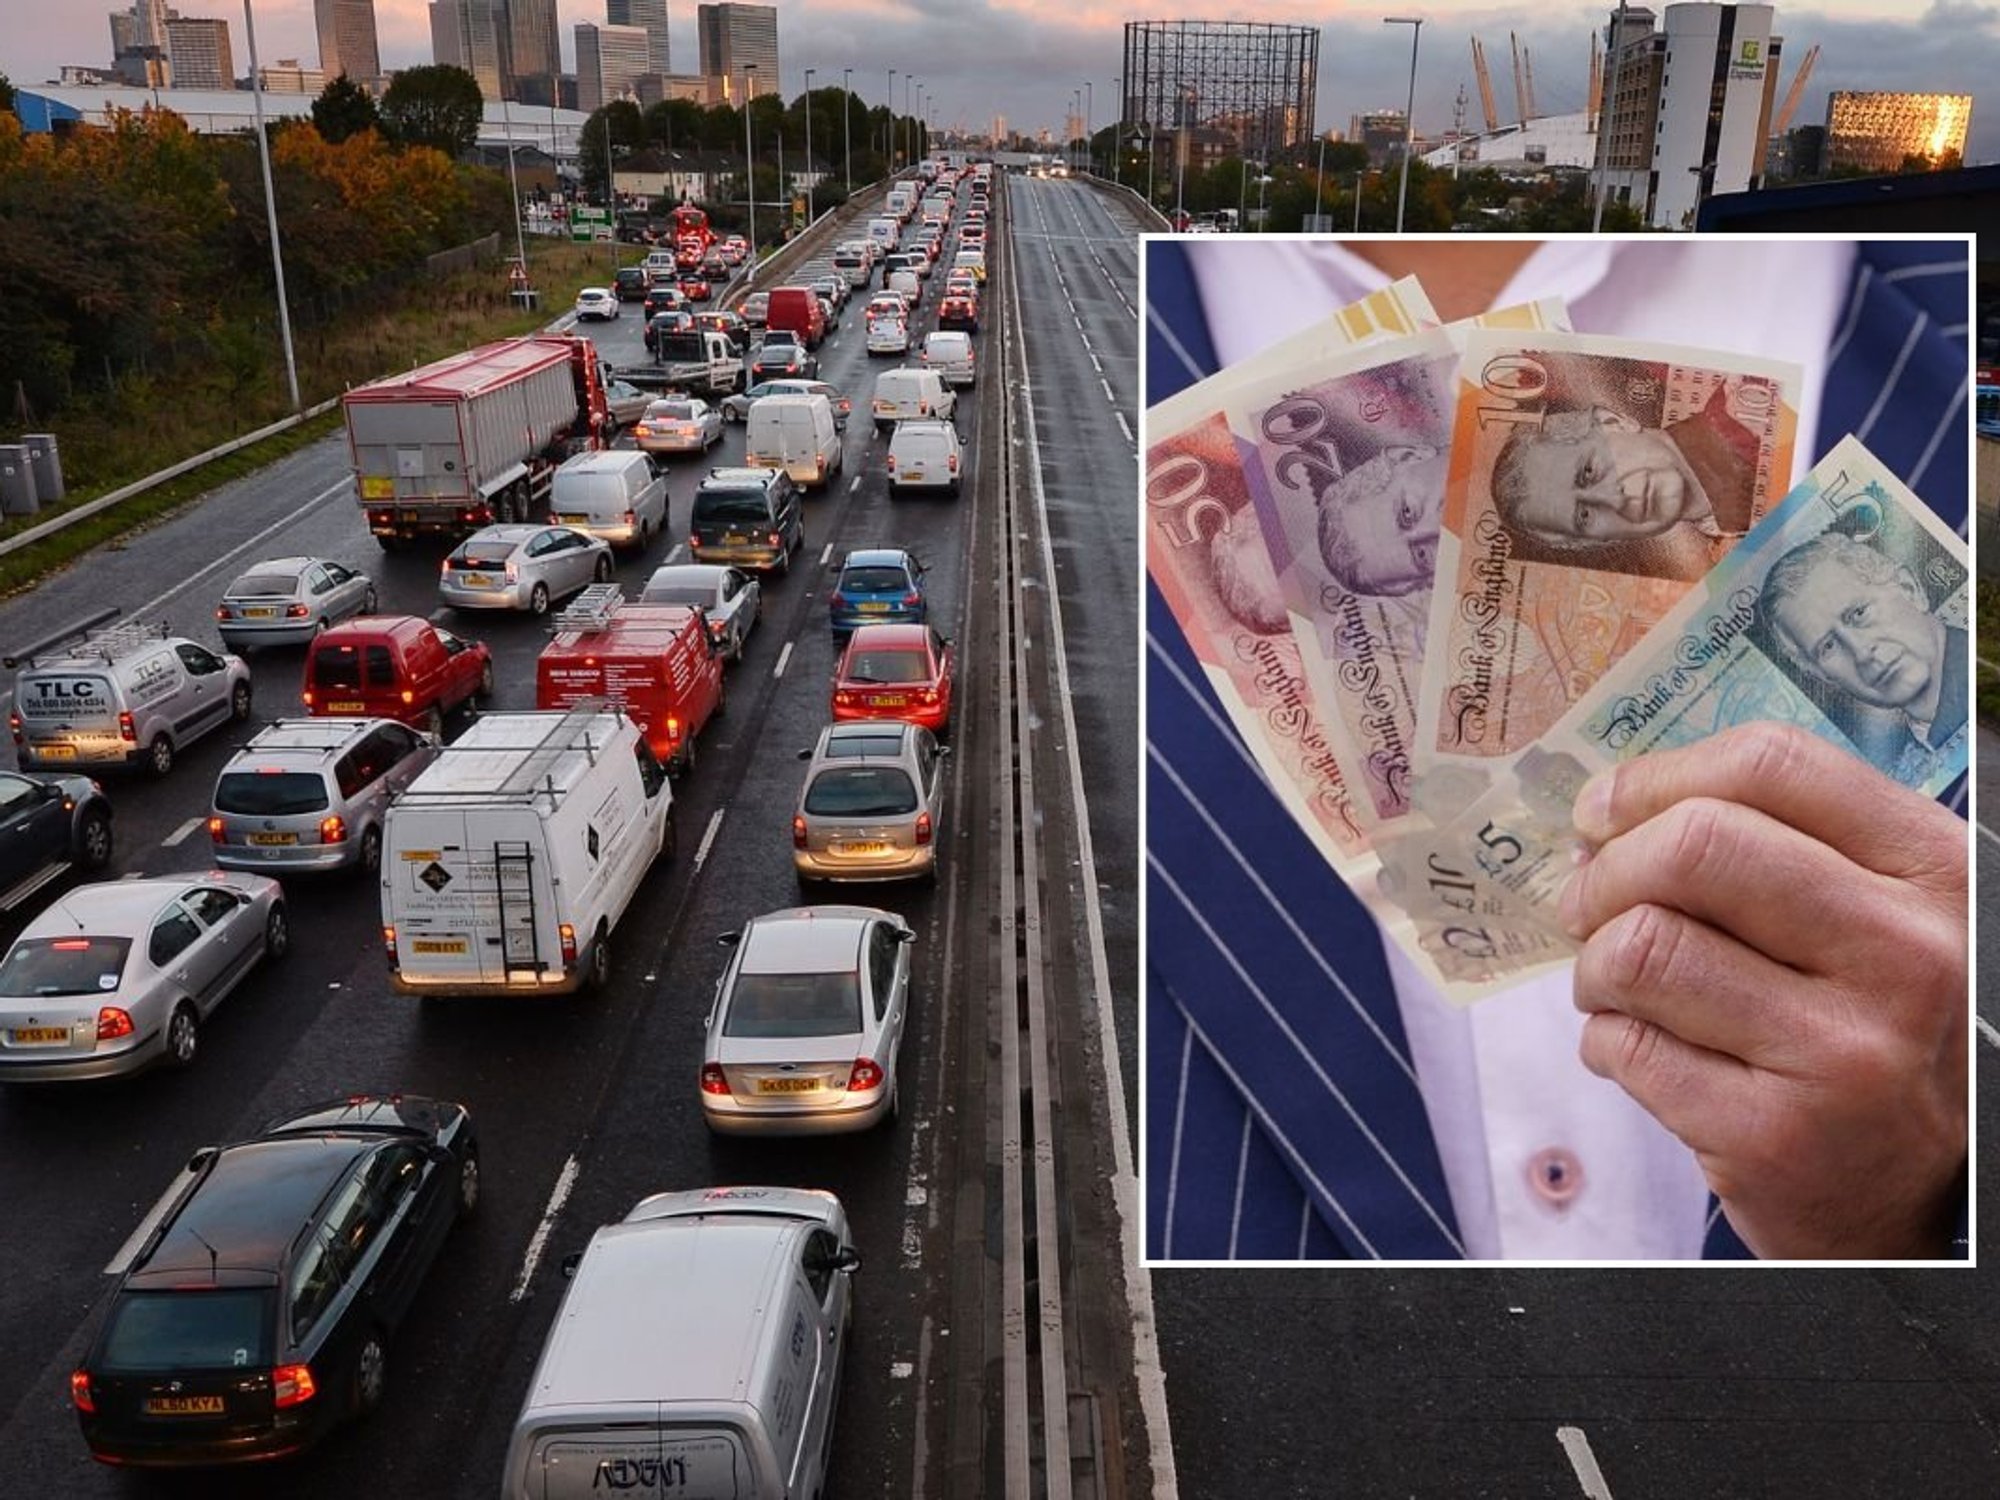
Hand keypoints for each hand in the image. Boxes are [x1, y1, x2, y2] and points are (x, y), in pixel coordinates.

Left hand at [1558, 722, 1965, 1258]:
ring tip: (1612, 984)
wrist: (1921, 1195)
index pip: (1772, 766)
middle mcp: (1908, 956)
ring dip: (1595, 964)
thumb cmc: (1869, 1024)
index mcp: (1934, 874)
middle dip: (1606, 871)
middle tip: (1582, 902)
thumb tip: (1608, 812)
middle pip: (1695, 847)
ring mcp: (1844, 1052)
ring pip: (1643, 948)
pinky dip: (1605, 1040)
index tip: (1601, 810)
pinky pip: (1629, 1047)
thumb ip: (1777, 845)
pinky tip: (1635, 1048)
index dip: (1656, 778)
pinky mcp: (1775, 1137)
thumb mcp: (1875, 917)